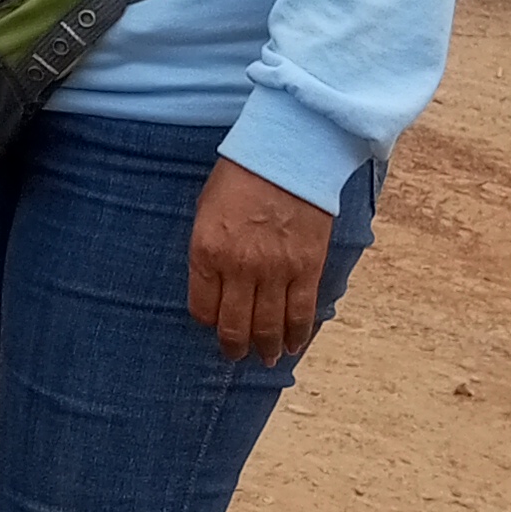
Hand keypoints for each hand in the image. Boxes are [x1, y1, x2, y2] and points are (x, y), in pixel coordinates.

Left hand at [186, 156, 335, 363]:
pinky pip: (302, 313)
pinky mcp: (308, 268)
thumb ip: (208, 250)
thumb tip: (212, 284)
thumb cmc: (241, 175)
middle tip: (235, 355)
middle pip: (235, 325)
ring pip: (269, 326)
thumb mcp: (206, 209)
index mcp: (207, 250)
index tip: (212, 325)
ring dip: (266, 348)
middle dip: (234, 347)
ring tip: (265, 358)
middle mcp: (239, 267)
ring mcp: (276, 270)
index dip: (207, 322)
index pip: (202, 308)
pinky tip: (293, 345)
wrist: (289, 153)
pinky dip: (297, 334)